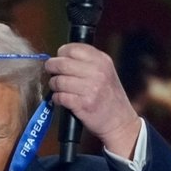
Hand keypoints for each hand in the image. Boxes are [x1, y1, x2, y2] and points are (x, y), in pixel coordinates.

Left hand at [44, 43, 139, 157]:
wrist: (120, 122)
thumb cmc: (109, 97)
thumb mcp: (106, 72)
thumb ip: (87, 63)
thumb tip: (61, 57)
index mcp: (102, 61)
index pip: (73, 48)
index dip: (61, 53)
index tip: (59, 59)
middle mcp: (98, 72)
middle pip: (62, 63)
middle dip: (51, 68)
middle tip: (51, 72)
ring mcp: (91, 89)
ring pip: (58, 81)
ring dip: (53, 85)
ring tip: (57, 88)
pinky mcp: (83, 104)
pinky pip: (60, 97)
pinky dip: (56, 98)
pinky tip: (61, 99)